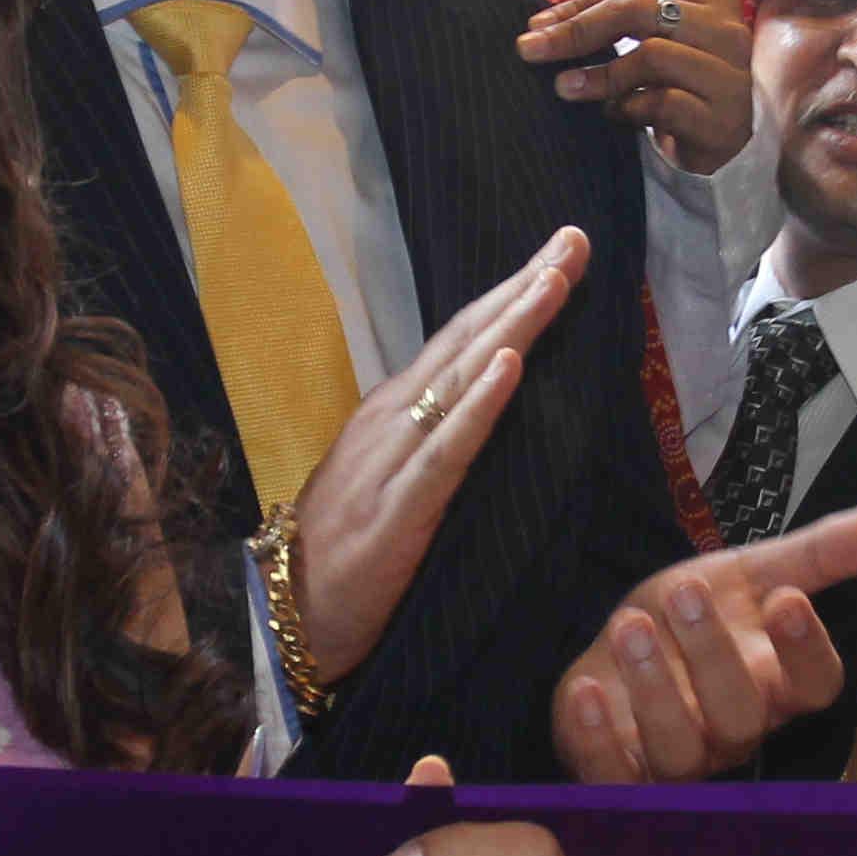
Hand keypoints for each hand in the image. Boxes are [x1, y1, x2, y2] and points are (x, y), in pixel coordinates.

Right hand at [283, 230, 586, 689]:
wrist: (282, 616)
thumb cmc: (339, 554)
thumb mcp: (385, 481)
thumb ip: (426, 442)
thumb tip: (478, 409)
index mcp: (392, 413)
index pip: (461, 341)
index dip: (510, 295)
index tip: (559, 255)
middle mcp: (391, 419)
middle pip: (467, 340)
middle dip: (523, 287)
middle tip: (574, 240)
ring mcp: (391, 458)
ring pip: (460, 378)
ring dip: (512, 326)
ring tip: (554, 280)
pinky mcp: (398, 507)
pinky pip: (447, 448)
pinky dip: (479, 404)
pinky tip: (507, 368)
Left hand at [516, 0, 753, 177]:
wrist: (721, 142)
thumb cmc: (684, 78)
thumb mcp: (657, 25)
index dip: (579, 1)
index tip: (537, 25)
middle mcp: (727, 28)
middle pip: (637, 10)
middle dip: (576, 29)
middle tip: (531, 50)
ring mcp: (730, 74)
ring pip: (651, 56)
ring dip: (599, 74)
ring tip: (565, 87)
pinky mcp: (723, 119)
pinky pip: (664, 103)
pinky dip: (630, 107)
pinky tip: (616, 114)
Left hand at [551, 505, 856, 781]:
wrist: (616, 651)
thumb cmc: (693, 618)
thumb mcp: (751, 574)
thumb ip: (821, 553)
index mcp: (776, 684)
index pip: (813, 685)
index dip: (805, 650)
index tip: (786, 599)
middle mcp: (733, 729)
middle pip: (742, 715)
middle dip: (713, 654)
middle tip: (686, 590)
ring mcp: (676, 759)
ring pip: (679, 747)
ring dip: (655, 689)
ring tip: (631, 625)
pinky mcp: (617, 773)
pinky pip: (612, 772)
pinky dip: (597, 736)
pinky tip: (587, 689)